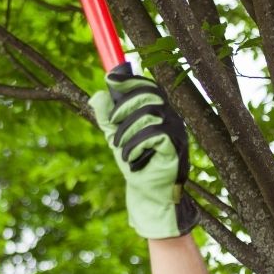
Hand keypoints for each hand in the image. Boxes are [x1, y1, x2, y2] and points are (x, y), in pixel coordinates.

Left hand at [88, 62, 197, 237]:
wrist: (147, 193)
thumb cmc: (135, 164)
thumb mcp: (115, 137)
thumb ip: (107, 118)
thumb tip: (97, 95)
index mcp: (158, 112)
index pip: (148, 87)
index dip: (130, 81)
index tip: (110, 80)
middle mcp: (171, 118)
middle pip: (148, 95)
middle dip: (124, 107)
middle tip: (112, 126)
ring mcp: (176, 132)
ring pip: (148, 114)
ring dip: (127, 132)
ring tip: (121, 149)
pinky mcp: (176, 147)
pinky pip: (154, 135)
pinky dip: (136, 145)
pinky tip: (132, 158)